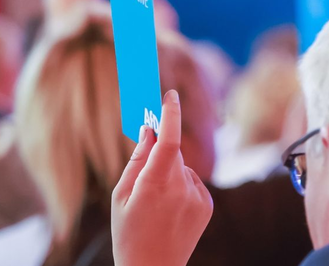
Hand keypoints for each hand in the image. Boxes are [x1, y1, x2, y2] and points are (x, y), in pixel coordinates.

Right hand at [112, 90, 213, 265]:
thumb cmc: (128, 233)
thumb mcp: (121, 196)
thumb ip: (137, 160)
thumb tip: (149, 130)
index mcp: (154, 184)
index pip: (169, 140)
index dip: (170, 115)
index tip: (170, 95)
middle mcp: (180, 188)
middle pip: (173, 152)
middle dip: (160, 149)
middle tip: (145, 164)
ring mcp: (197, 196)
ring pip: (182, 168)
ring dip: (169, 175)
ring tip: (155, 206)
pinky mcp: (207, 204)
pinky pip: (192, 183)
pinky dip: (181, 188)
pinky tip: (170, 210)